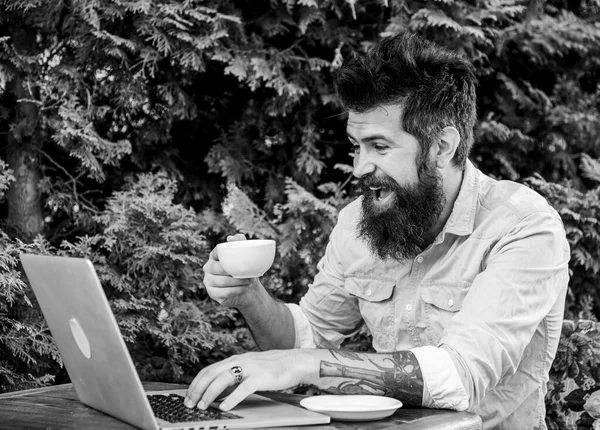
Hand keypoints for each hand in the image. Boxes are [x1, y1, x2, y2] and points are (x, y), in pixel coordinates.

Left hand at [184, 350, 312, 410]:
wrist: (294, 362)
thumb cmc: (272, 368)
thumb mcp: (249, 369)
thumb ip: (234, 376)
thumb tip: (217, 391)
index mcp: (235, 360)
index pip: (209, 370)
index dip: (196, 383)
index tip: (188, 396)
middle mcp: (240, 361)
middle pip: (212, 374)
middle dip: (198, 389)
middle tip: (190, 403)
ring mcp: (250, 368)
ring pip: (223, 379)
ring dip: (210, 394)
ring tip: (204, 406)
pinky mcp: (261, 377)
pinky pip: (243, 388)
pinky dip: (232, 398)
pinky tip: (225, 407)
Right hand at [202, 233, 257, 307]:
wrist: (247, 291)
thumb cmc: (244, 271)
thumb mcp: (245, 257)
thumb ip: (241, 243)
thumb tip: (232, 237)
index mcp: (214, 257)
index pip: (217, 252)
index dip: (225, 253)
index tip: (239, 257)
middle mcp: (208, 268)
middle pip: (218, 268)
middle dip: (235, 271)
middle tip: (249, 274)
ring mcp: (208, 281)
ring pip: (222, 281)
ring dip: (238, 282)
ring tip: (249, 281)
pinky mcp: (212, 293)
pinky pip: (223, 292)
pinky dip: (236, 290)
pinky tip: (243, 289)